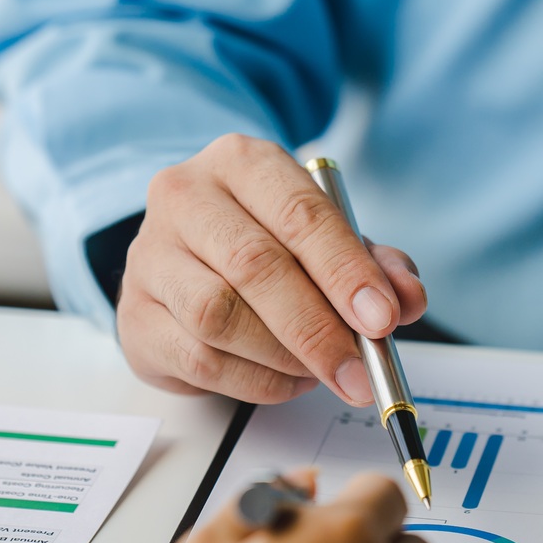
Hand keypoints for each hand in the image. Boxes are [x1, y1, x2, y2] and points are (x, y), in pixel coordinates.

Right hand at [117, 135, 428, 403]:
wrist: (184, 262)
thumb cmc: (264, 244)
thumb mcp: (326, 241)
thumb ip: (373, 264)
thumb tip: (407, 298)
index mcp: (240, 162)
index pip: (299, 213)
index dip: (345, 270)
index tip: (383, 319)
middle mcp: (185, 196)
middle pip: (256, 266)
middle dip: (318, 328)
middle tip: (360, 371)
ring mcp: (151, 256)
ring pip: (219, 316)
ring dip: (284, 356)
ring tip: (320, 371)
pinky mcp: (135, 315)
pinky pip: (200, 359)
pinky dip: (256, 381)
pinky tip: (285, 378)